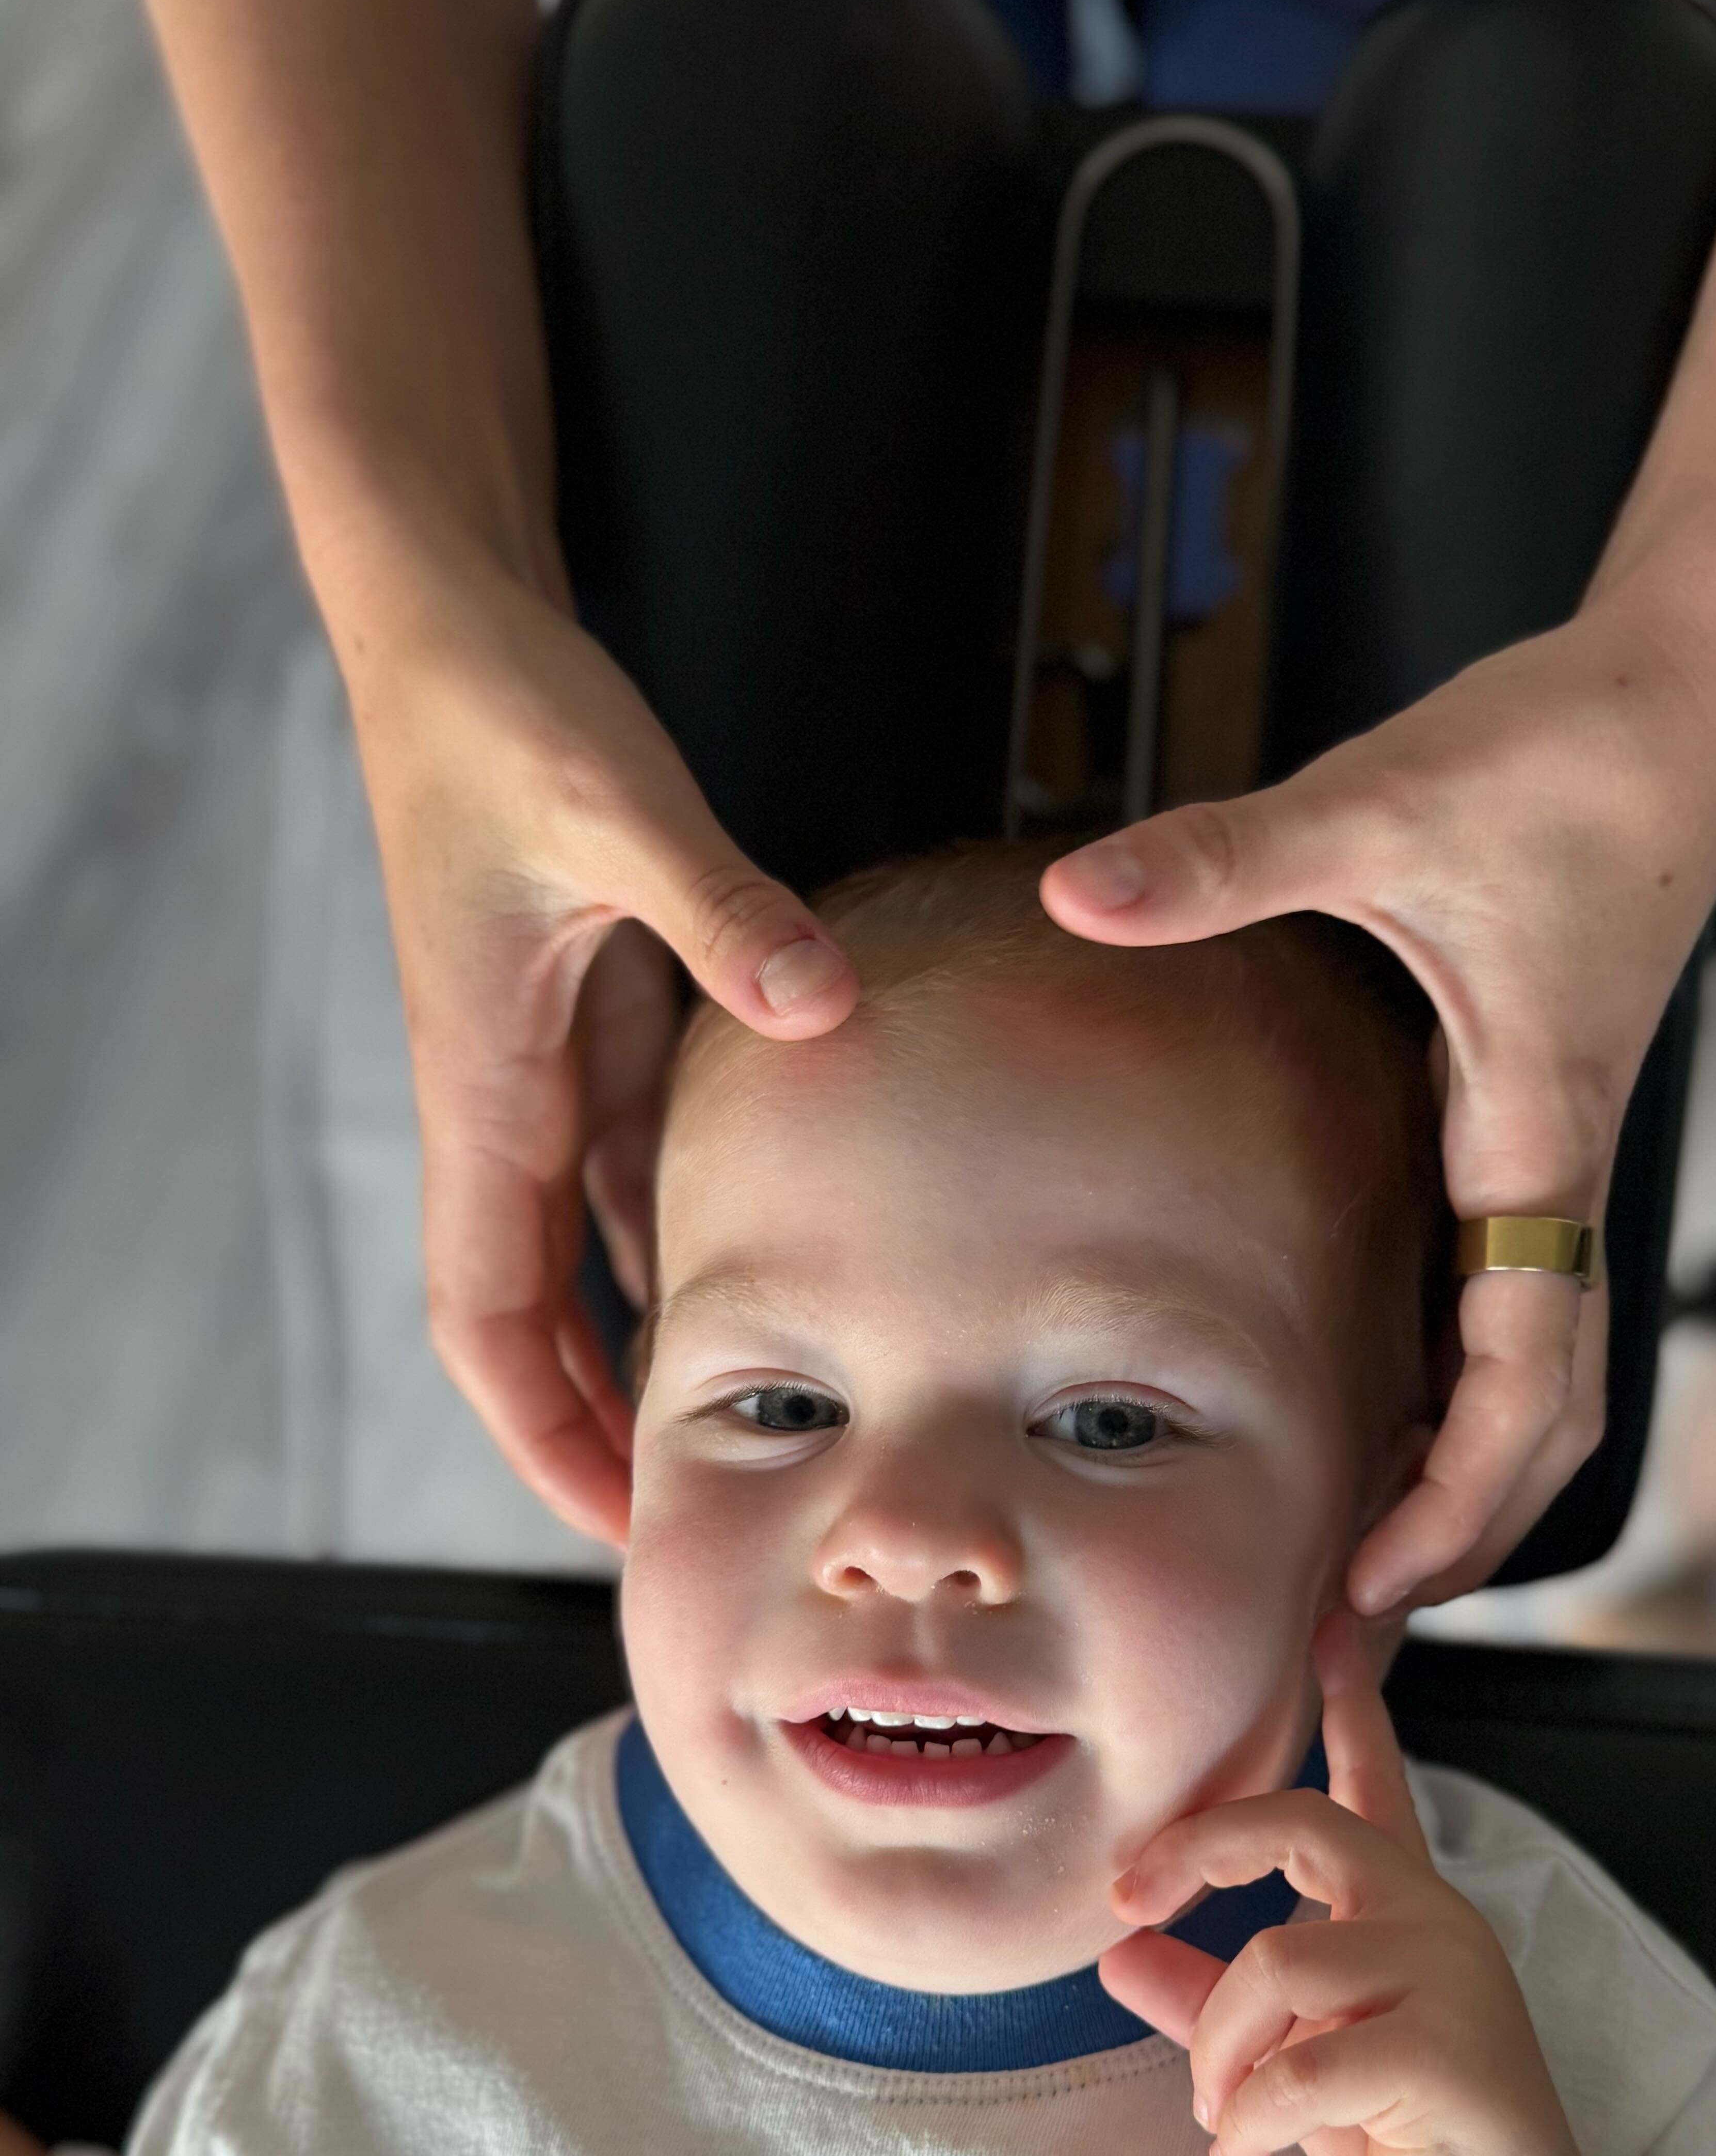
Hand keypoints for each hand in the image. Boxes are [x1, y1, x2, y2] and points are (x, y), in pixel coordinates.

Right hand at [346, 552, 858, 1542]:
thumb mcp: (618, 804)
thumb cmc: (507, 713)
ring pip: (591, 1252)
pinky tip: (770, 1276)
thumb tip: (817, 1004)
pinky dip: (687, 1232)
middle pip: (537, 1321)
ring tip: (749, 1433)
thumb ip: (722, 910)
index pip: (488, 1317)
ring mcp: (549, 1067)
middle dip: (597, 1428)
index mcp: (482, 1087)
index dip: (542, 1431)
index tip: (609, 1523)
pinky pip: (639, 1161)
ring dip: (652, 1343)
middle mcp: (504, 1102)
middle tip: (692, 1527)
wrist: (458, 629)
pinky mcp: (595, 1019)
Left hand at [1041, 588, 1715, 1608]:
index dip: (1457, 1498)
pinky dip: (1465, 1374)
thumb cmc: (1563, 752)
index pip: (1525, 1367)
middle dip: (1463, 1530)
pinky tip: (1389, 1402)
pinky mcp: (1534, 1107)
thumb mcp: (1381, 804)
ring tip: (1370, 1560)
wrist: (1680, 694)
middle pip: (1548, 1408)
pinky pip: (1513, 1284)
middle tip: (1355, 1630)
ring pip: (1541, 1358)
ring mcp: (1557, 1141)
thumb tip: (1078, 891)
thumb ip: (1226, 859)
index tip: (1377, 1589)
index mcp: (1536, 1123)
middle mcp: (1560, 1156)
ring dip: (1472, 1468)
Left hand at [1097, 1615, 1596, 2155]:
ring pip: (1282, 1957)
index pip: (1374, 1781)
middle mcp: (1435, 1921)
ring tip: (1219, 2116)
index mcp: (1404, 1911)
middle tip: (1128, 1906)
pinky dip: (1250, 2118)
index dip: (1351, 1701)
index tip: (1332, 1619)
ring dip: (1218, 2048)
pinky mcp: (1456, 2060)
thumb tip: (1114, 1952)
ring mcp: (1453, 1983)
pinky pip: (1306, 2065)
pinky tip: (1245, 2155)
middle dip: (1198, 1849)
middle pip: (1302, 1823)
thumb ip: (1211, 2000)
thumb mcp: (1292, 2066)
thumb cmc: (1407, 2155)